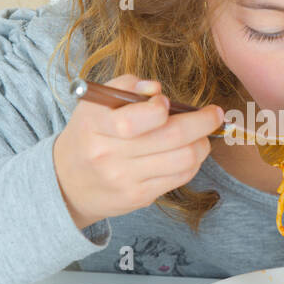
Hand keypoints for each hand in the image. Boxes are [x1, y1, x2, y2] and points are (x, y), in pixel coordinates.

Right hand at [52, 73, 224, 229]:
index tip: (167, 102)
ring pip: (182, 160)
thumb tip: (156, 89)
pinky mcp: (137, 197)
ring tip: (203, 135)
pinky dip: (193, 162)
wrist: (68, 181)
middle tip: (215, 114)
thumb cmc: (90, 133)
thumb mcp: (96, 102)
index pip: (135, 119)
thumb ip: (126, 86)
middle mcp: (107, 154)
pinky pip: (179, 178)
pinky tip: (191, 152)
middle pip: (171, 138)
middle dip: (202, 122)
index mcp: (95, 125)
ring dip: (202, 144)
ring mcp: (123, 179)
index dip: (161, 108)